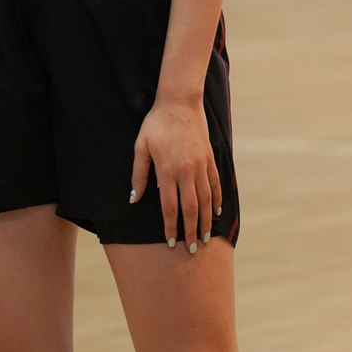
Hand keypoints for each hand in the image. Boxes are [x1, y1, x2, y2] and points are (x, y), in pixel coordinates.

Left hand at [130, 95, 221, 251]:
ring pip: (206, 199)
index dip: (170, 227)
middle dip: (192, 230)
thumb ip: (139, 175)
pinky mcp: (210, 157)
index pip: (170, 207)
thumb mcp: (141, 146)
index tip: (170, 242)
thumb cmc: (156, 123)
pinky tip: (217, 210)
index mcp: (167, 170)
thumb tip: (134, 200)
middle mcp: (186, 171)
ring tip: (207, 236)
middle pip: (191, 208)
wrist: (179, 102)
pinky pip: (216, 183)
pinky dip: (217, 199)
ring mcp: (200, 165)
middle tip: (193, 248)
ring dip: (207, 220)